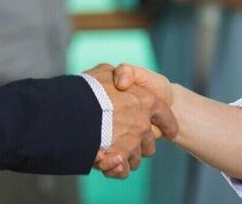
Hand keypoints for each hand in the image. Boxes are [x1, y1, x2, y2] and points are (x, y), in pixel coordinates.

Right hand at [84, 63, 176, 178]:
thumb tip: (121, 81)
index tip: (168, 132)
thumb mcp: (107, 71)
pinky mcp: (119, 159)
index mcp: (147, 101)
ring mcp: (133, 143)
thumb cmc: (89, 87)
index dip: (167, 124)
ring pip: (136, 158)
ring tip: (111, 150)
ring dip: (126, 156)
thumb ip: (120, 75)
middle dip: (141, 144)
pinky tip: (107, 161)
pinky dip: (115, 169)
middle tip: (126, 139)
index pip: (166, 117)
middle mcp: (144, 124)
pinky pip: (122, 170)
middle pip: (150, 143)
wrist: (72, 107)